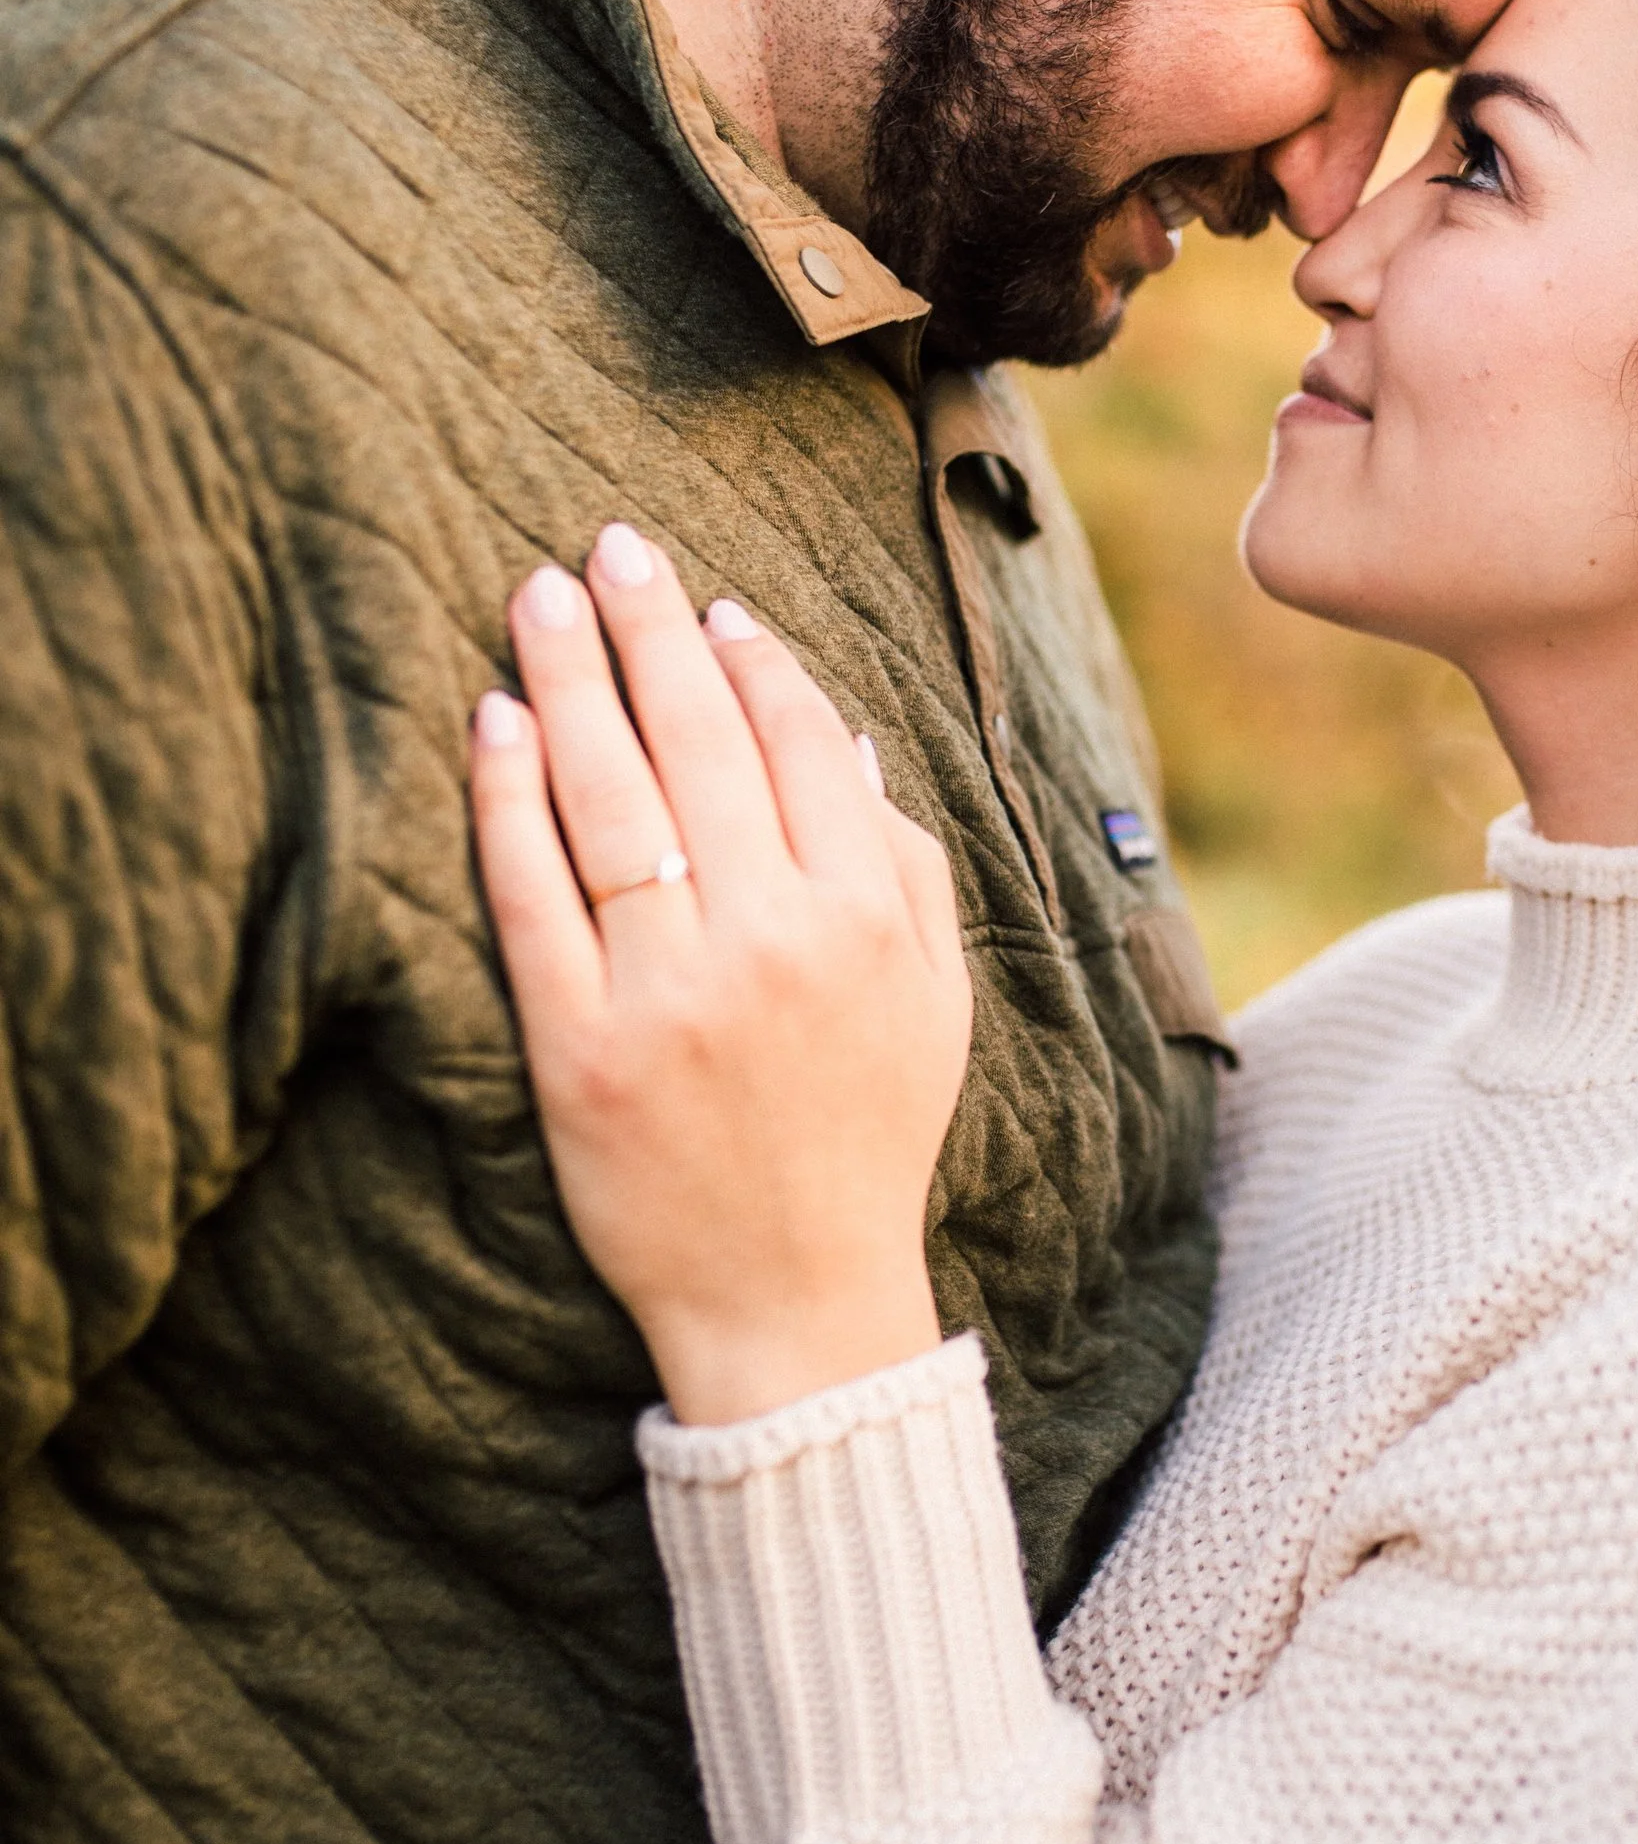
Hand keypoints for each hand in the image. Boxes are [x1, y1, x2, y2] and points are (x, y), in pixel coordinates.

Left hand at [470, 523, 972, 1424]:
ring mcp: (666, 993)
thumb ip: (901, 861)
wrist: (793, 1297)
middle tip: (610, 546)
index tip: (708, 604)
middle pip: (697, 745)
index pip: (798, 745)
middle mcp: (769, 942)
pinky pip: (533, 894)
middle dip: (650, 629)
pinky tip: (498, 719)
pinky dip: (511, 798)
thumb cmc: (866, 1136)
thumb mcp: (933, 998)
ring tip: (542, 598)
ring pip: (611, 798)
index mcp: (863, 921)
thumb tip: (833, 731)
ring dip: (572, 679)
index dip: (749, 659)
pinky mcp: (575, 1046)